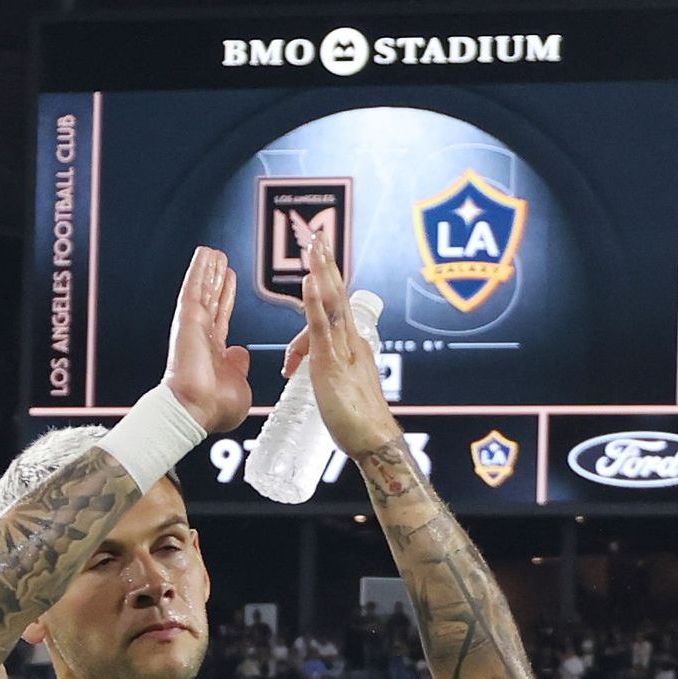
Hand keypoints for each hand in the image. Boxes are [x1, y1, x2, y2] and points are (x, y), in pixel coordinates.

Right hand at [162, 244, 261, 432]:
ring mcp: (194, 326)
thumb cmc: (215, 407)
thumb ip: (239, 367)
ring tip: (213, 252)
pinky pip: (194, 288)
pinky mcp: (188, 318)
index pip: (222, 317)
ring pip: (203, 291)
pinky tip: (204, 254)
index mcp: (214, 352)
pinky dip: (198, 270)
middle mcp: (202, 337)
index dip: (226, 298)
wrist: (196, 409)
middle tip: (221, 261)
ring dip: (208, 271)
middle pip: (211, 300)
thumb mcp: (239, 385)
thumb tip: (239, 353)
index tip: (230, 282)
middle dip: (217, 281)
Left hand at [283, 259, 398, 455]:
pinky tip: (310, 282)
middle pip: (338, 295)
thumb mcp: (336, 388)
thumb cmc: (357, 422)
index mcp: (352, 345)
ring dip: (322, 272)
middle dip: (326, 265)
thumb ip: (324, 372)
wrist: (374, 441)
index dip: (327, 282)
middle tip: (316, 237)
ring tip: (312, 247)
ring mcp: (343, 350)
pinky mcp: (332, 364)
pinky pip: (322, 328)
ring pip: (332, 304)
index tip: (320, 258)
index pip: (334, 309)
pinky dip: (315, 302)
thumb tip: (303, 368)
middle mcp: (351, 341)